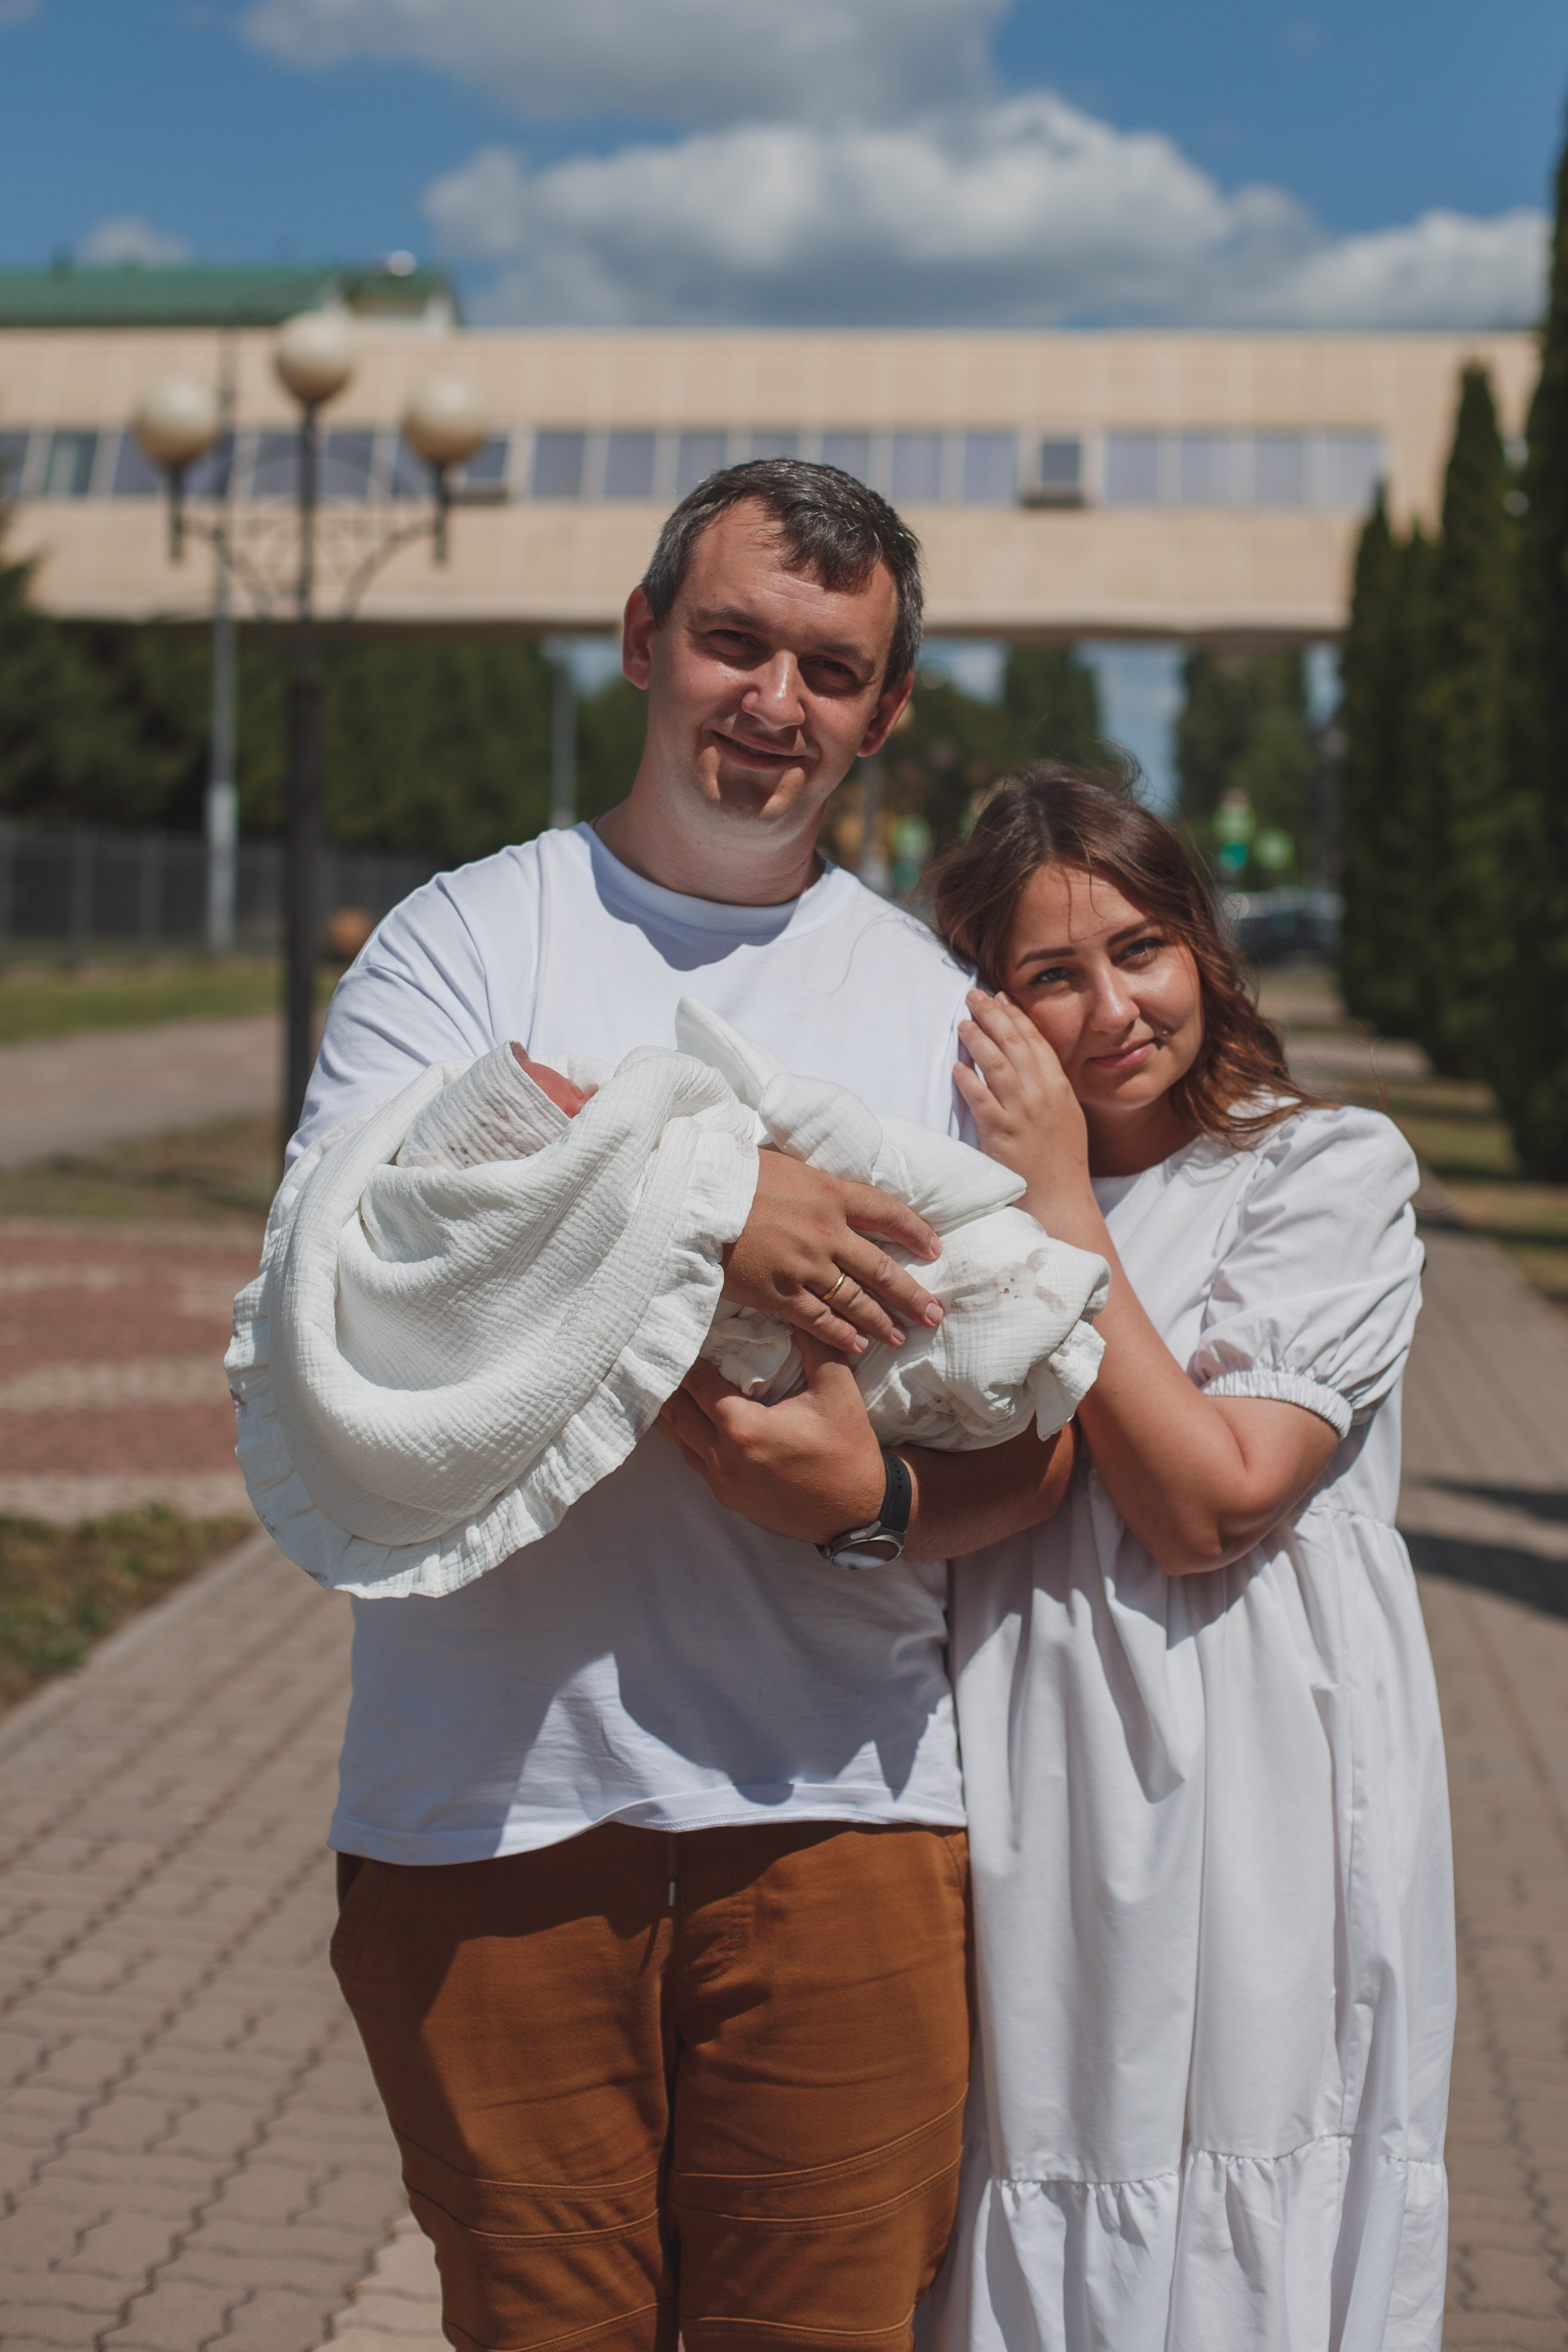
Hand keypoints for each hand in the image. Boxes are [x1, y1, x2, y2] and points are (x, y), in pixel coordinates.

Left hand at [655, 1338, 885, 1542]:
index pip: (697, 1384)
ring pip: (679, 1441)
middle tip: (665, 1356)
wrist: (857, 1511)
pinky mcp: (727, 1499)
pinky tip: (692, 1421)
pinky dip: (688, 1438)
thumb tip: (798, 1312)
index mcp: (744, 1428)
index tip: (681, 1336)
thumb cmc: (847, 1449)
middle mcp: (723, 1458)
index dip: (686, 1358)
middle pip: (676, 1413)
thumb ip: (816, 1346)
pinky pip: (695, 1462)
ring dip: (673, 1413)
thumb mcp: (837, 1390)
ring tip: (668, 1384)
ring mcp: (722, 1483)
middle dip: (670, 1383)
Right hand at [721, 1150, 943, 1354]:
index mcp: (832, 1194)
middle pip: (882, 1267)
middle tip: (935, 1313)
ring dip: (881, 1320)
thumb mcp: (785, 1165)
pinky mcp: (779, 1293)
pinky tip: (858, 1346)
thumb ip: (813, 1185)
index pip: (887, 1213)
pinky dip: (841, 1334)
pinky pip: (819, 1319)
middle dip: (911, 1294)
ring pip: (855, 1299)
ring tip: (901, 1335)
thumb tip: (826, 1191)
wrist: (696, 1197)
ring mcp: (806, 1266)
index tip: (934, 1249)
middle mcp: (828, 1233)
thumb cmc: (733, 1174)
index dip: (915, 1231)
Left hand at [955, 991, 1091, 1218]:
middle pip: (1015, 1044)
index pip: (1036, 1041)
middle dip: (993, 1015)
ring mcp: (1023, 1113)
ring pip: (997, 1065)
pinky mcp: (1002, 1133)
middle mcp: (1043, 1094)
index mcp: (1059, 1087)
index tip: (1001, 996)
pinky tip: (956, 1067)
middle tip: (974, 996)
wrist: (1061, 1199)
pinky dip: (968, 1081)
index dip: (1016, 1015)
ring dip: (978, 1040)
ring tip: (962, 1024)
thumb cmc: (1061, 1162)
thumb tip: (1034, 1066)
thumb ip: (1052, 1089)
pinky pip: (981, 1100)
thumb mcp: (1067, 1117)